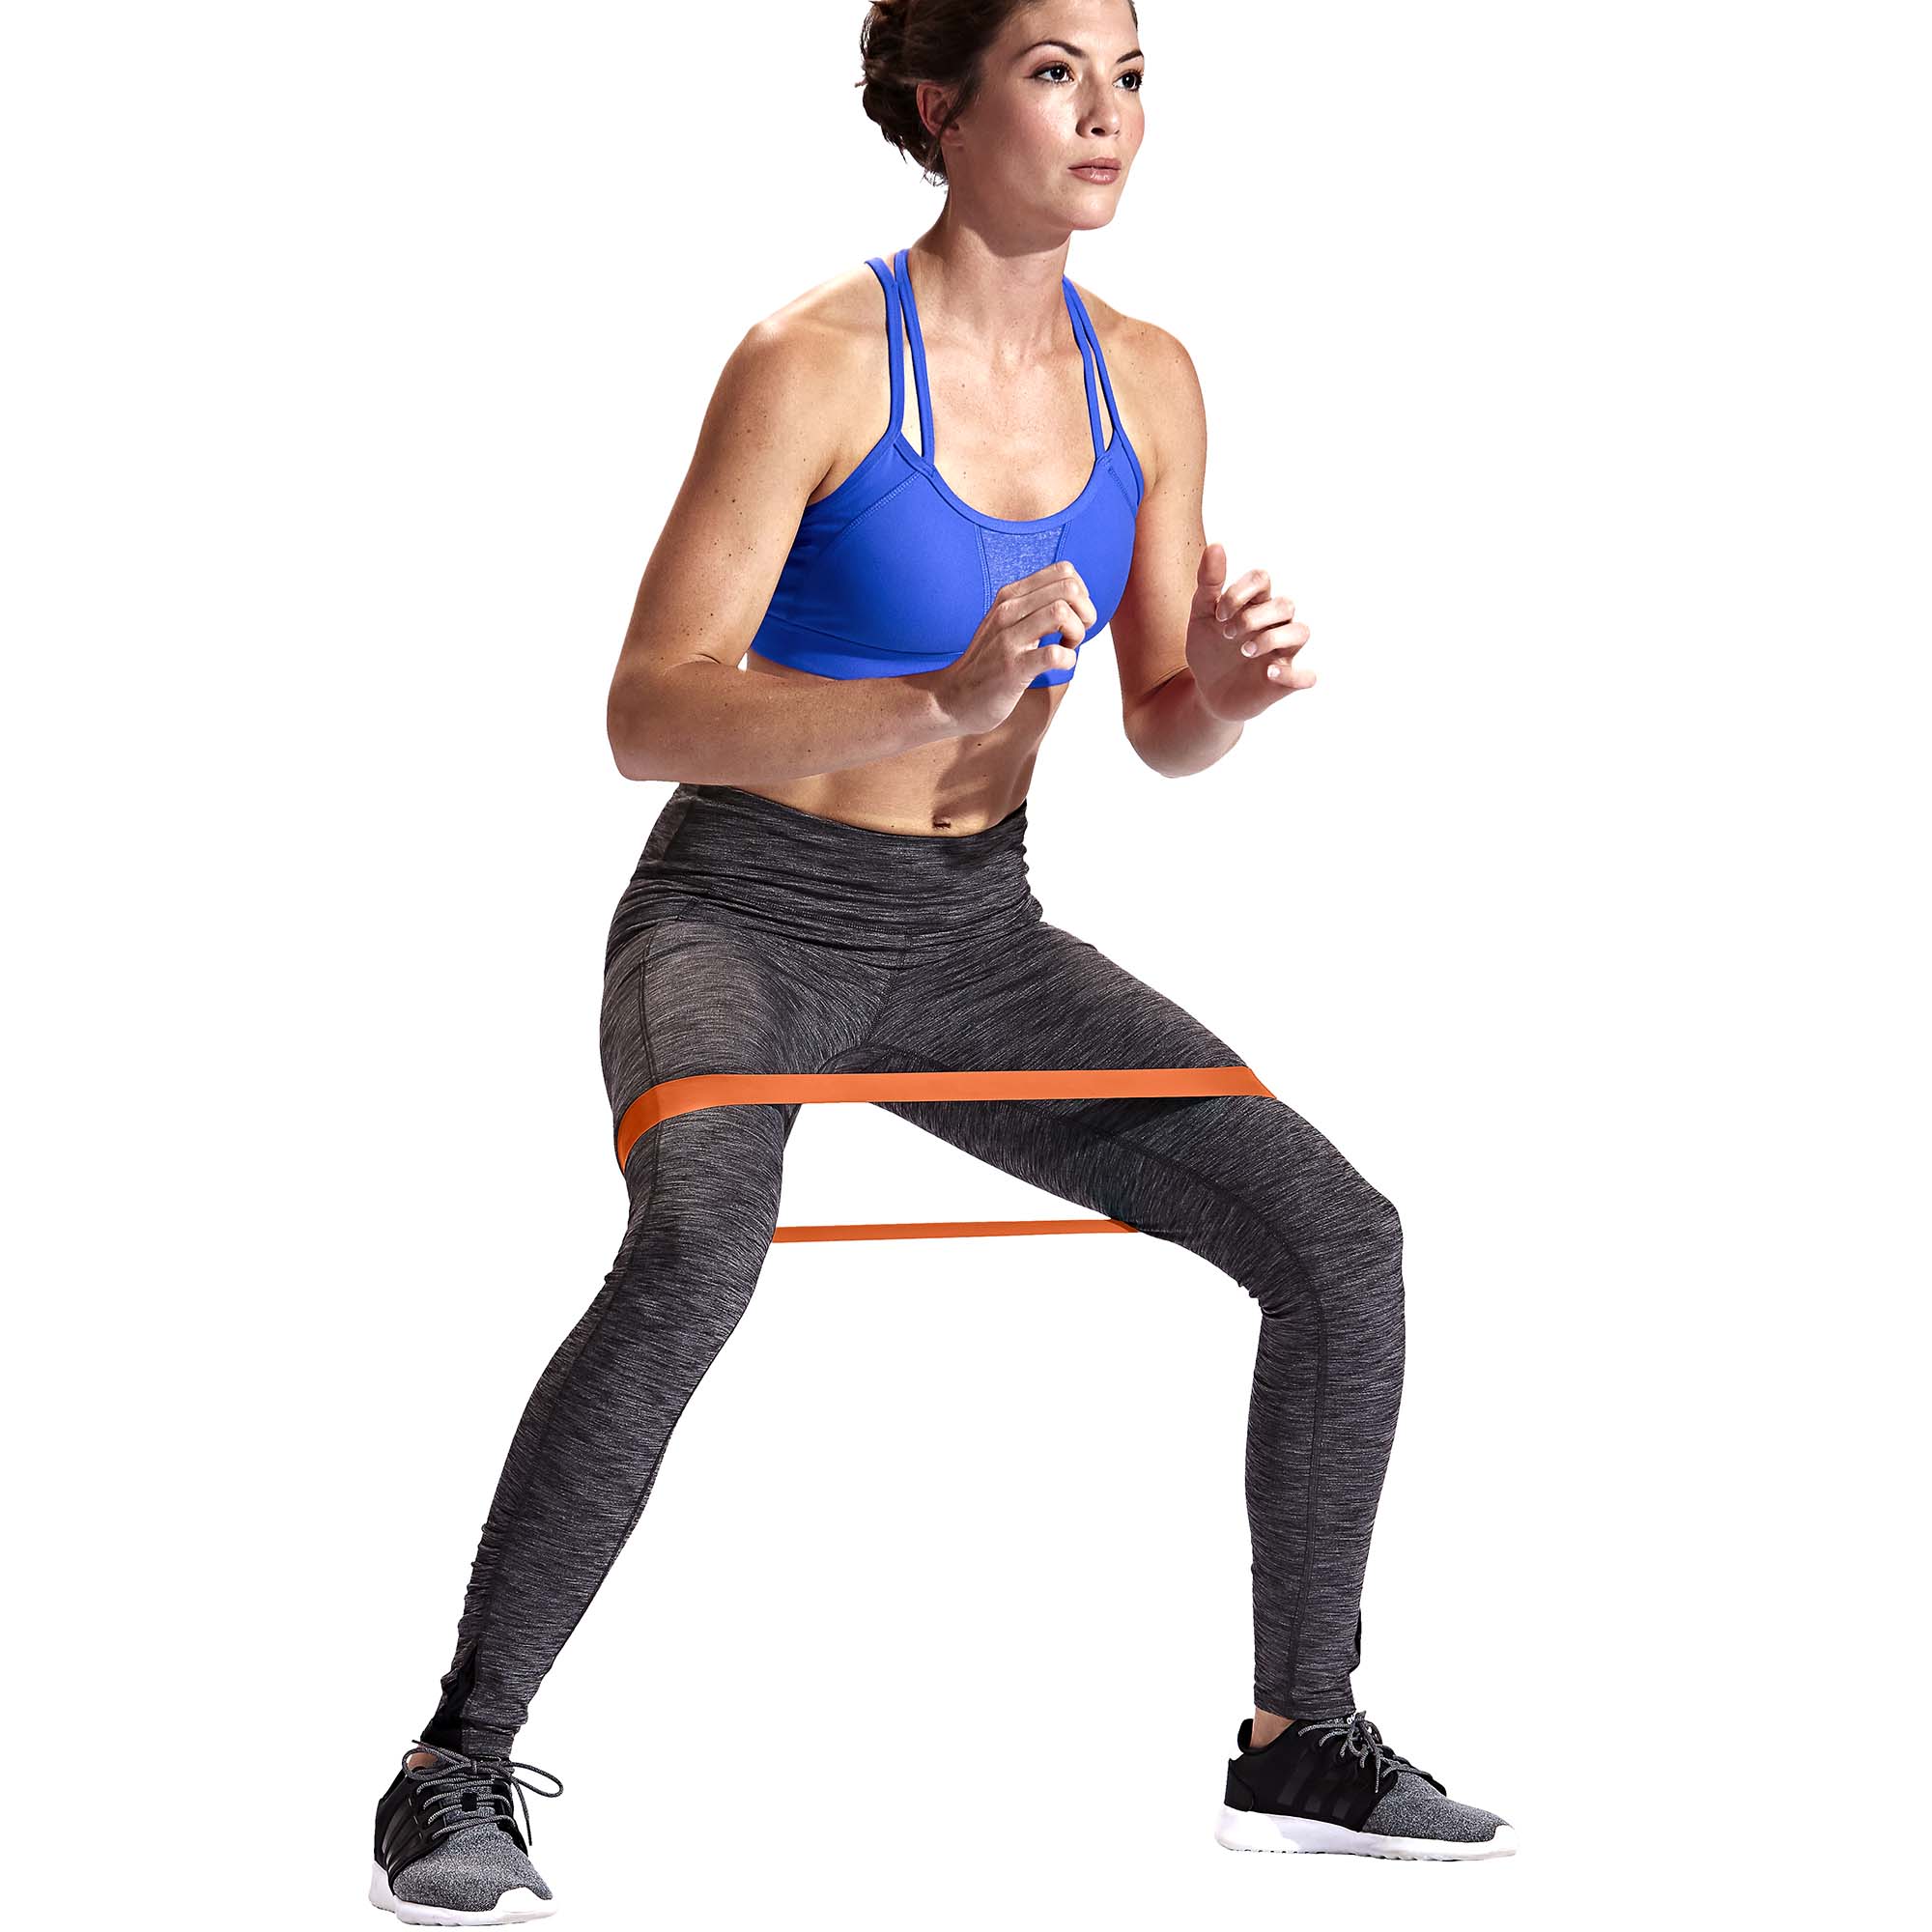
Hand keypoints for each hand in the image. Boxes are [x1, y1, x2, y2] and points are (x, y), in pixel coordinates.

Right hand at [923, 561, 1094, 736]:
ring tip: (1067, 647)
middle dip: (1085, 612)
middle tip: (1074, 634)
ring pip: (1062, 614)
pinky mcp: (1013, 669)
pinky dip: (1067, 659)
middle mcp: (1008, 611)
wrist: (953, 697)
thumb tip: (1075, 596)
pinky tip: (1059, 665)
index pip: (1064, 571)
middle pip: (1069, 589)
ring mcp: (1009, 640)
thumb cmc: (988, 661)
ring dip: (1076, 633)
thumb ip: (1032, 604)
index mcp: (1010, 596)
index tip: (1072, 616)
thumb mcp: (1005, 621)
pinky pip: (1053, 654)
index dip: (1081, 594)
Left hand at [1185, 542, 1313, 722]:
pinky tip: (1268, 673)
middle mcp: (1274, 625)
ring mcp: (1282, 653)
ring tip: (1244, 652)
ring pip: (1301, 632)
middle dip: (1254, 616)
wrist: (1205, 692)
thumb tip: (1216, 545)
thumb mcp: (1201, 616)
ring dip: (1272, 638)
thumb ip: (1208, 583)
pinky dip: (1292, 675)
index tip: (1218, 615)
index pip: (1262, 579)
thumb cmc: (1209, 649)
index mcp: (1255, 605)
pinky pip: (1307, 677)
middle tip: (1228, 635)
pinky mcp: (1284, 682)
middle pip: (1285, 604)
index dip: (1241, 591)